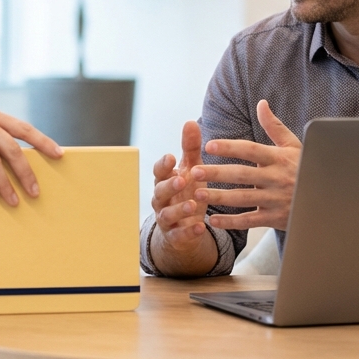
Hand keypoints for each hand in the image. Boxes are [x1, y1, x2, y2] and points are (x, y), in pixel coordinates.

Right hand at [151, 121, 209, 253]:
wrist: (184, 226)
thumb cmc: (187, 191)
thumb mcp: (191, 169)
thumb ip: (190, 148)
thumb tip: (190, 122)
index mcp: (165, 181)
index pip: (159, 171)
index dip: (163, 165)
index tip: (171, 157)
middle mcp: (162, 199)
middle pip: (159, 192)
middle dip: (169, 186)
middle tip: (181, 179)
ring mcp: (167, 219)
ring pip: (166, 214)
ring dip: (178, 210)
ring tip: (192, 205)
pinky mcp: (175, 236)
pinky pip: (178, 235)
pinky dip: (188, 232)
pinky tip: (200, 227)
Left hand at [194, 100, 300, 230]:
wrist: (329, 199)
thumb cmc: (306, 168)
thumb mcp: (294, 146)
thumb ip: (274, 126)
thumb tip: (261, 103)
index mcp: (279, 158)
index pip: (251, 150)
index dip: (230, 147)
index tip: (209, 145)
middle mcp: (276, 178)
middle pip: (242, 175)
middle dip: (217, 173)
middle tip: (194, 172)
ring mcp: (276, 199)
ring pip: (243, 199)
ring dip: (219, 197)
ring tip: (197, 195)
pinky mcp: (275, 218)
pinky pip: (249, 220)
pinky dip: (230, 222)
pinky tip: (212, 220)